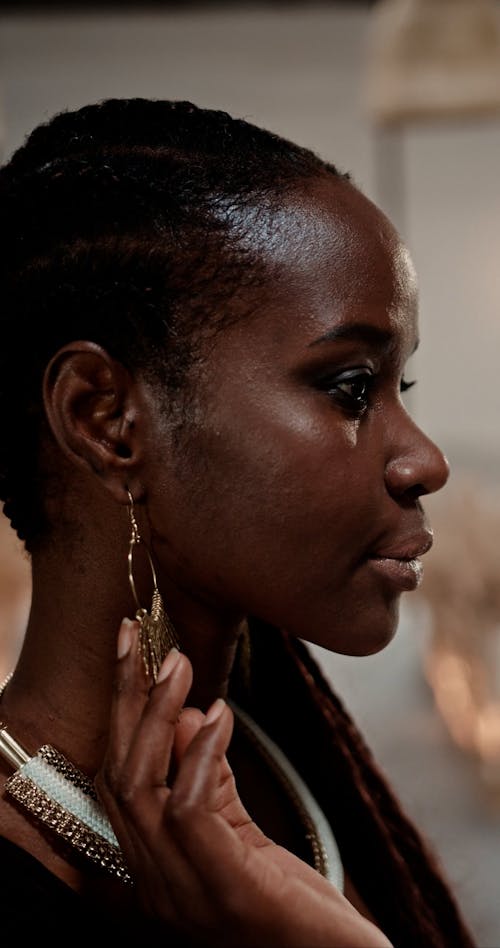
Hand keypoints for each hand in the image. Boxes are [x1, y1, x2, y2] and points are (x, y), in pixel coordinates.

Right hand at [95, 618, 392, 947]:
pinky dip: (200, 755)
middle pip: (117, 775)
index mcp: (155, 866)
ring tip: (178, 666)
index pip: (116, 779)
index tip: (134, 652)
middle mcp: (156, 882)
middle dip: (125, 700)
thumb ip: (208, 780)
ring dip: (156, 716)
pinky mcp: (226, 892)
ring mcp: (184, 893)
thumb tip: (181, 715)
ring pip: (142, 788)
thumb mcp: (241, 832)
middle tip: (144, 641)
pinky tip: (218, 716)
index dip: (118, 713)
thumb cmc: (295, 907)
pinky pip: (189, 810)